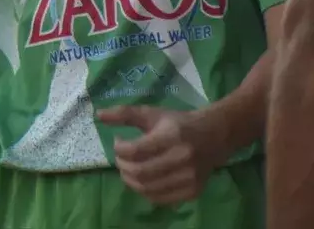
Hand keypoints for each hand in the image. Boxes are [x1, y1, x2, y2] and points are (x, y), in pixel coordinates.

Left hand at [97, 104, 226, 205]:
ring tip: (129, 168)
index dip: (119, 148)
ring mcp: (189, 178)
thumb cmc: (178, 123)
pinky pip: (160, 198)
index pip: (135, 150)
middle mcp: (182, 158)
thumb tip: (98, 115)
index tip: (118, 141)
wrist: (215, 136)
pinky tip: (143, 179)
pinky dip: (145, 191)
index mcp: (171, 136)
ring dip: (130, 180)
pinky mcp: (193, 191)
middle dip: (122, 166)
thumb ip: (125, 114)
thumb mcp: (152, 113)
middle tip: (121, 158)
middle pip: (139, 172)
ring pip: (147, 188)